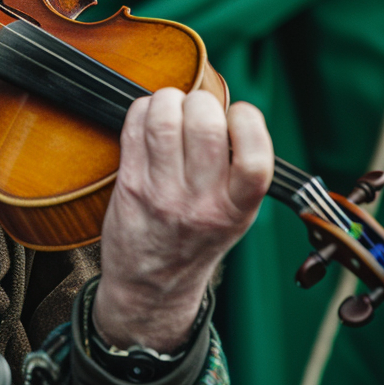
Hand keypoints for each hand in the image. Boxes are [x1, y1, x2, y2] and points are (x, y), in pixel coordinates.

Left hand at [95, 88, 272, 350]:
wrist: (151, 285)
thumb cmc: (197, 239)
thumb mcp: (236, 215)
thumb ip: (239, 170)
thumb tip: (226, 108)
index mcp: (238, 209)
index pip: (254, 158)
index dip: (248, 121)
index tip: (238, 115)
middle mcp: (201, 203)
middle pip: (204, 126)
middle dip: (203, 101)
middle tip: (199, 107)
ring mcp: (161, 194)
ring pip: (164, 120)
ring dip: (169, 99)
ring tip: (172, 106)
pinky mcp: (129, 185)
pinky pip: (134, 127)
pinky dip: (143, 109)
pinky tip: (150, 116)